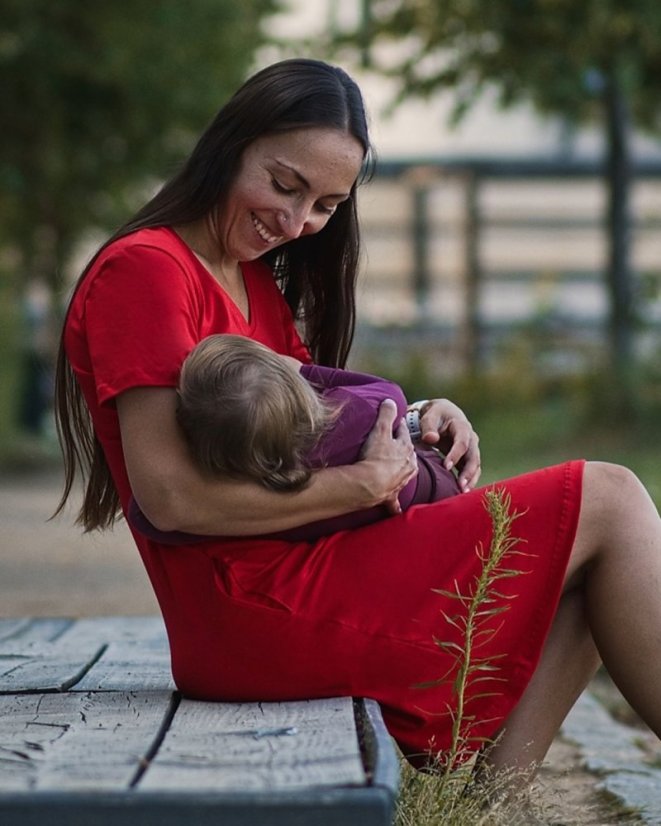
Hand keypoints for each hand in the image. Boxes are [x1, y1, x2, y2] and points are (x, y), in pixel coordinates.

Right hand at [360, 399, 417, 514]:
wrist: (371, 484)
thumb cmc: (376, 456)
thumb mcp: (380, 430)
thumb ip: (386, 414)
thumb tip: (391, 400)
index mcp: (405, 448)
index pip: (404, 433)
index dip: (399, 427)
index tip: (397, 422)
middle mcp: (407, 465)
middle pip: (408, 454)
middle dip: (404, 450)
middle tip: (398, 446)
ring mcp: (400, 481)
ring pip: (406, 474)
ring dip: (404, 472)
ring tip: (401, 469)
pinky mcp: (391, 495)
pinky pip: (395, 501)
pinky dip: (395, 505)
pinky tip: (397, 510)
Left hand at [416, 399, 480, 491]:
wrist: (442, 415)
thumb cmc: (435, 415)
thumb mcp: (430, 415)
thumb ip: (429, 426)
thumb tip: (431, 439)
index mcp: (462, 426)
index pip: (462, 442)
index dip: (455, 455)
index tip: (446, 466)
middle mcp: (471, 439)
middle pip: (473, 456)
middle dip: (468, 472)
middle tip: (461, 486)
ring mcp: (471, 449)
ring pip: (475, 466)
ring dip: (471, 479)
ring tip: (463, 493)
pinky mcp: (468, 458)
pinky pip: (472, 470)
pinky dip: (469, 481)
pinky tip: (463, 492)